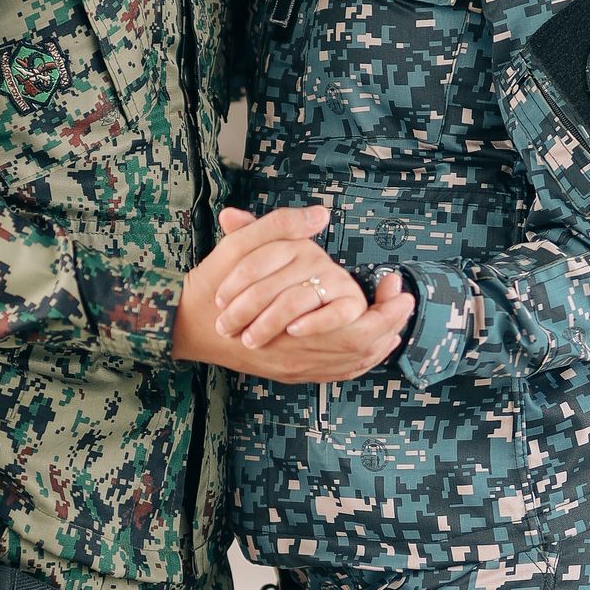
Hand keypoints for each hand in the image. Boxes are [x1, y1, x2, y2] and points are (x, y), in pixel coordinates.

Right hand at [172, 207, 412, 382]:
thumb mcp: (238, 249)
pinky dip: (357, 362)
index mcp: (290, 323)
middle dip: (389, 325)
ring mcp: (292, 367)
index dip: (382, 308)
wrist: (182, 327)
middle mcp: (295, 354)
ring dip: (377, 345)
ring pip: (349, 365)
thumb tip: (319, 215)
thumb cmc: (208, 287)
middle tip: (407, 304)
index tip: (396, 284)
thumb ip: (278, 227)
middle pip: (359, 348)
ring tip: (395, 325)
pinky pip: (333, 374)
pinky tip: (370, 348)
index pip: (353, 324)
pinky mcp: (287, 373)